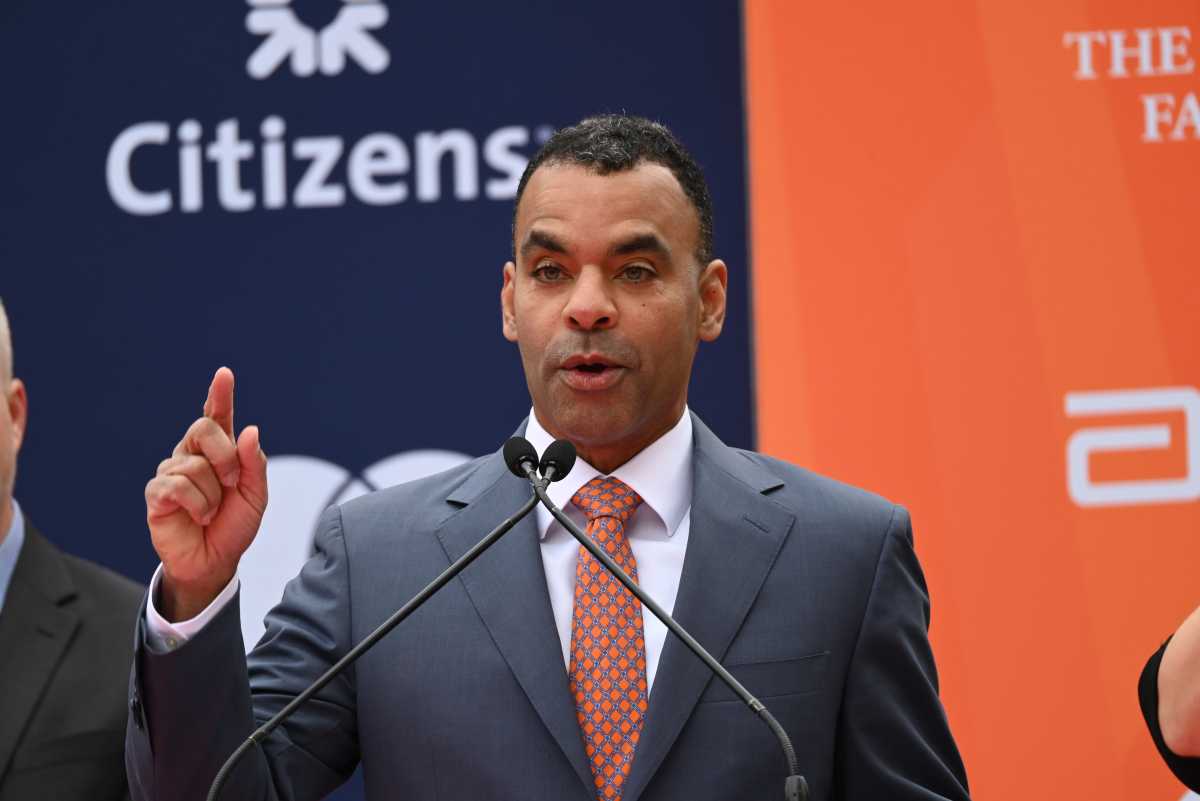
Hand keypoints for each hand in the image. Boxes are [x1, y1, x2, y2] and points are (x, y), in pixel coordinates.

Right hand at [145, 367, 267, 621]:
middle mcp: (192, 454)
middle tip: (231, 484)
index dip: (219, 395)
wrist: (216, 560)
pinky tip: (198, 517)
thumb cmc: (234, 525)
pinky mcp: (157, 493)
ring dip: (213, 494)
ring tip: (212, 511)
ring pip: (194, 465)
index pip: (217, 416)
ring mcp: (172, 471)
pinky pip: (178, 486)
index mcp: (219, 451)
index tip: (224, 374)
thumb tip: (251, 430)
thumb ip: (255, 463)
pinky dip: (198, 505)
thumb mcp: (255, 495)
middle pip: (205, 429)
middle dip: (225, 457)